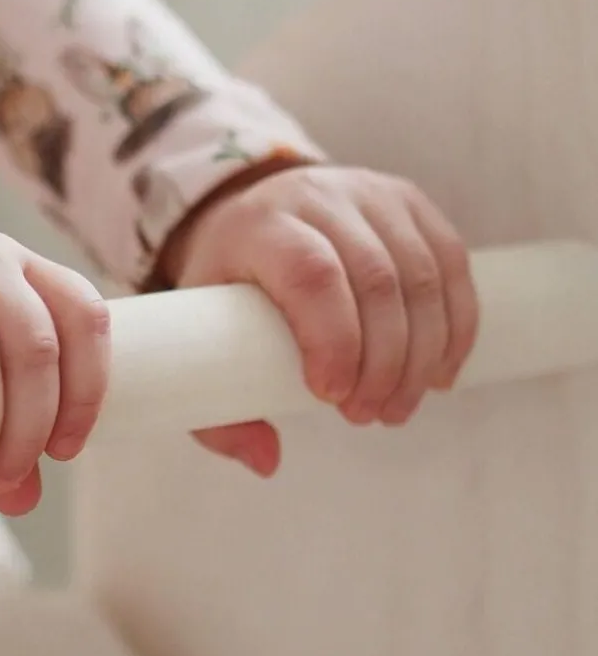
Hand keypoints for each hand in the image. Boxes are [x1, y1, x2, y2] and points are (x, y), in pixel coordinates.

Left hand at [159, 164, 478, 474]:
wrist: (249, 208)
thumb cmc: (227, 287)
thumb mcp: (200, 342)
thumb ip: (219, 413)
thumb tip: (267, 461)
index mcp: (260, 226)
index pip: (312, 274)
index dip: (334, 340)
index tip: (330, 397)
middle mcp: (319, 197)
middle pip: (376, 280)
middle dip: (383, 363)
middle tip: (368, 416)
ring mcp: (371, 194)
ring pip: (420, 275)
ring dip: (421, 355)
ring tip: (398, 406)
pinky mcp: (410, 202)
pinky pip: (451, 263)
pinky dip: (455, 327)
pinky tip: (437, 374)